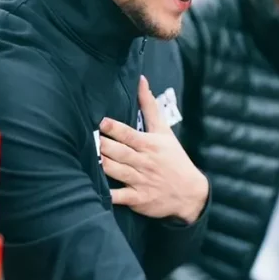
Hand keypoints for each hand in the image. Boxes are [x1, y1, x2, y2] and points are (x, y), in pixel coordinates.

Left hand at [100, 76, 208, 222]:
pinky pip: (119, 196)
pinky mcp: (138, 199)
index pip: (128, 134)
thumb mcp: (164, 132)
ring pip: (116, 171)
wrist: (191, 193)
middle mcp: (143, 162)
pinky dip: (108, 194)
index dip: (113, 128)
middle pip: (118, 152)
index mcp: (149, 145)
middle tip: (88, 139)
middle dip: (103, 146)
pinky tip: (95, 189)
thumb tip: (141, 80)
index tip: (101, 123)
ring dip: (101, 164)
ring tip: (87, 157)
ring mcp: (140, 181)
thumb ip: (150, 107)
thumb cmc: (175, 159)